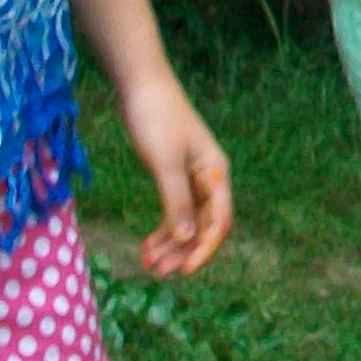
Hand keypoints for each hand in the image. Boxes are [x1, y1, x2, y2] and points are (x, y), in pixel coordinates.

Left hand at [117, 73, 234, 277]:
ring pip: (187, 221)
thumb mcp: (165, 163)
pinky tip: (147, 244)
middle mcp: (208, 179)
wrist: (141, 87)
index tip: (184, 271)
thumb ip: (176, 201)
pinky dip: (162, 229)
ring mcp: (191, 178)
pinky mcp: (173, 176)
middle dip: (183, 251)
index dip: (204, 249)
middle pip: (203, 225)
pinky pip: (174, 210)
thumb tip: (185, 239)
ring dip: (171, 244)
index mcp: (215, 174)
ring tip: (148, 263)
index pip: (219, 221)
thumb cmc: (157, 120)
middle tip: (158, 272)